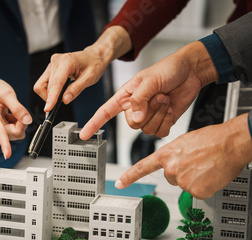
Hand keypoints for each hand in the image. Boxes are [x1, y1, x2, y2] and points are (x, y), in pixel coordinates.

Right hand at [0, 78, 32, 158]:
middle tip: (19, 111)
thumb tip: (28, 120)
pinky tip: (10, 115)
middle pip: (13, 134)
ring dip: (19, 124)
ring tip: (13, 112)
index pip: (0, 133)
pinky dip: (16, 124)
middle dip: (21, 124)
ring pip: (15, 134)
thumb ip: (18, 107)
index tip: (7, 155)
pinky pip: (13, 132)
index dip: (5, 145)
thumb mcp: (7, 93)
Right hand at [34, 26, 131, 111]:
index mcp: (67, 61)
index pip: (56, 83)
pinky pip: (43, 84)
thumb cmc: (94, 65)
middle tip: (64, 101)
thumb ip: (77, 89)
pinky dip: (50, 91)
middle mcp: (56, 61)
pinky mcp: (50, 68)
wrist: (93, 56)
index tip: (48, 109)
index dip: (51, 97)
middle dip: (51, 98)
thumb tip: (64, 100)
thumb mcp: (90, 78)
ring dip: (49, 95)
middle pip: (45, 86)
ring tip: (63, 95)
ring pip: (41, 85)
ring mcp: (51, 64)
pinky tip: (60, 91)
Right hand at [80, 41, 217, 140]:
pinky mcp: (162, 121)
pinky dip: (167, 121)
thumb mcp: (149, 80)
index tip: (83, 135)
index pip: (105, 112)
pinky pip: (160, 133)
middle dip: (148, 111)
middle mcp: (135, 108)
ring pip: (146, 129)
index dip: (93, 124)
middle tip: (158, 95)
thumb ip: (139, 100)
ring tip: (164, 98)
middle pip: (132, 124)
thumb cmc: (168, 69)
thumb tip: (135, 119)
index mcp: (125, 96)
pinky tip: (170, 108)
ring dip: (159, 114)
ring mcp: (148, 116)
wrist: (191, 72)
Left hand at [115, 114, 251, 198]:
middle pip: (171, 178)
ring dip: (196, 179)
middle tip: (197, 163)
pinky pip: (198, 192)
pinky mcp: (195, 191)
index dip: (129, 177)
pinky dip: (205, 186)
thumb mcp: (185, 142)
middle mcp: (171, 168)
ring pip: (185, 185)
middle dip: (183, 172)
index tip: (120, 184)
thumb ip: (175, 155)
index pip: (142, 167)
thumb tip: (175, 164)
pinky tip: (211, 175)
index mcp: (166, 154)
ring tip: (206, 166)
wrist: (231, 143)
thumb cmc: (213, 139)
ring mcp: (182, 180)